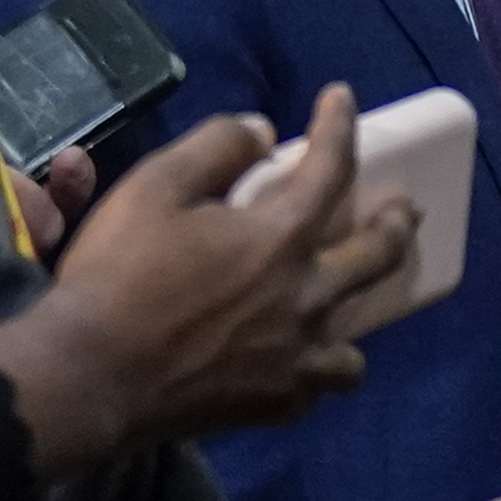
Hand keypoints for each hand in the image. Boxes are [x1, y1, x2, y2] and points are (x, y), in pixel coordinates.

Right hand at [0, 89, 420, 472]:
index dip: (338, 124)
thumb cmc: (118, 274)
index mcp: (279, 236)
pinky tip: (301, 361)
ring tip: (349, 304)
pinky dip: (317, 367)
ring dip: (358, 313)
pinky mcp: (279, 402)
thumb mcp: (154, 186)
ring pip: (358, 339)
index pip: (329, 167)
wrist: (94, 374)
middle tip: (406, 209)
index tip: (342, 97)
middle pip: (379, 255)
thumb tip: (262, 130)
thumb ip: (215, 147)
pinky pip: (321, 384)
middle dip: (398, 223)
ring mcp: (298, 356)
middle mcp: (306, 296)